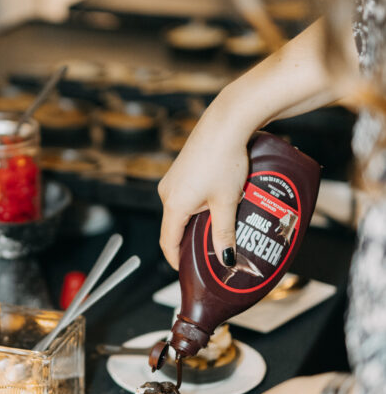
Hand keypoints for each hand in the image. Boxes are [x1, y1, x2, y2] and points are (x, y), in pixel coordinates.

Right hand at [158, 110, 249, 268]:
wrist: (226, 122)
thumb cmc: (224, 159)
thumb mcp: (227, 202)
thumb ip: (224, 233)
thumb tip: (226, 259)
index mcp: (173, 204)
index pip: (168, 242)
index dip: (177, 260)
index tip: (189, 271)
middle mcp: (167, 192)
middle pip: (174, 227)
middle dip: (191, 242)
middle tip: (211, 253)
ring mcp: (173, 179)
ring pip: (181, 211)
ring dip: (197, 222)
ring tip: (220, 228)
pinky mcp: (182, 170)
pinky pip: (185, 196)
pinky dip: (198, 206)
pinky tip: (218, 204)